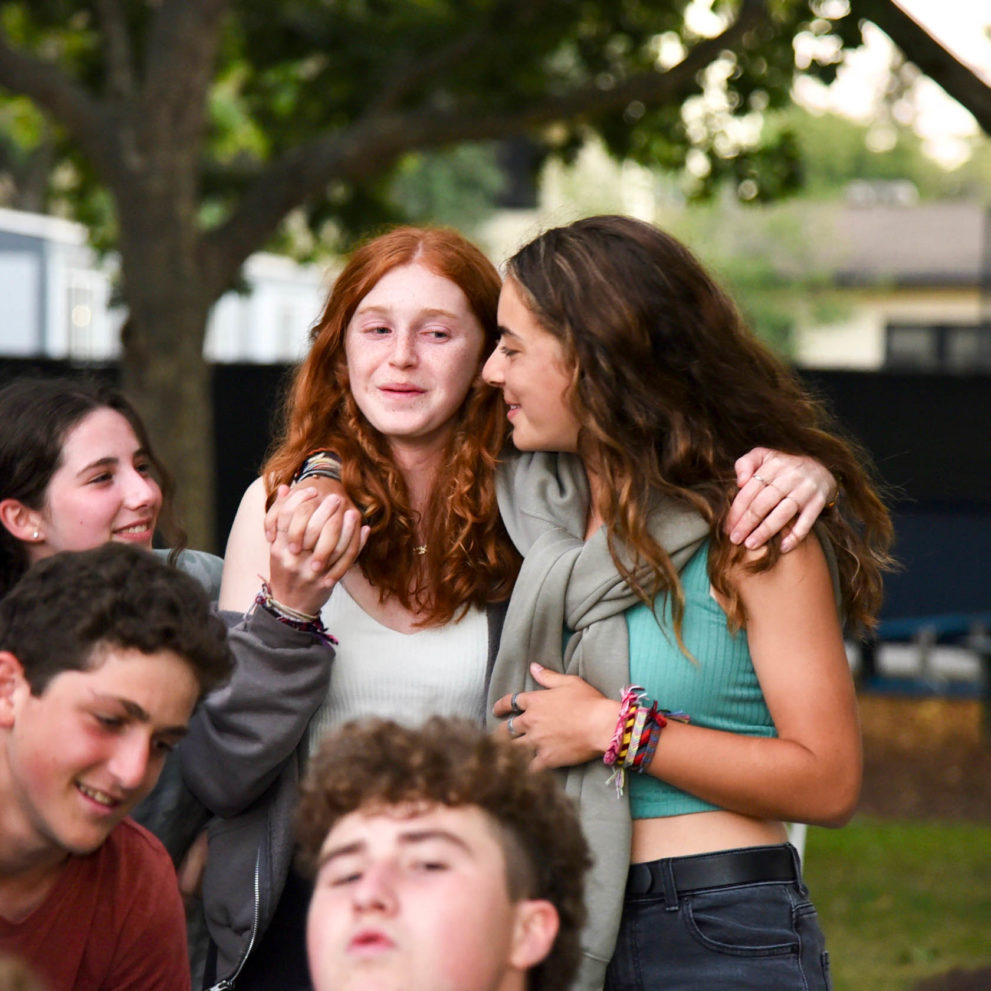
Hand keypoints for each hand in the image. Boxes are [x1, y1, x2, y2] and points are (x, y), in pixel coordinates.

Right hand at [266, 484, 368, 615]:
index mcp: (279, 548)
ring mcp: (312, 572)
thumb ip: (281, 517)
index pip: (288, 518)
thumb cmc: (285, 570)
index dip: (300, 501)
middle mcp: (294, 560)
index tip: (313, 490)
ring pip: (333, 545)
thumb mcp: (278, 545)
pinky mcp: (328, 582)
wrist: (290, 606)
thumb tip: (286, 487)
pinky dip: (357, 543)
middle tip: (337, 497)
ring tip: (352, 511)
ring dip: (346, 527)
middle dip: (326, 510)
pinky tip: (363, 530)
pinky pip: (346, 560)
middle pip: (312, 529)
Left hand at [492, 663, 618, 770]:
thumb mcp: (569, 682)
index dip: (500, 706)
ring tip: (503, 754)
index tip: (496, 710)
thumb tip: (533, 667)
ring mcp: (537, 741)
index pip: (510, 702)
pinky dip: (522, 769)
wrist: (601, 725)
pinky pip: (527, 767)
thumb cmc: (588, 701)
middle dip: (501, 732)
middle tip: (499, 735)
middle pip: (507, 728)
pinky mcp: (546, 759)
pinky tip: (519, 772)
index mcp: (535, 702)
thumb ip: (548, 676)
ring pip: (512, 748)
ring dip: (507, 750)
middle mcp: (531, 721)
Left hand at [726, 449, 836, 551]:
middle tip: (735, 539)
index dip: (737, 510)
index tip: (728, 527)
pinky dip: (795, 536)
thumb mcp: (763, 456)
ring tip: (751, 544)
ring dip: (765, 531)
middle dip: (746, 523)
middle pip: (763, 503)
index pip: (750, 490)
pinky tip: (782, 547)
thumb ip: (745, 463)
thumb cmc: (783, 466)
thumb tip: (739, 482)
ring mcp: (805, 490)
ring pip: (783, 514)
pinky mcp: (818, 502)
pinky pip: (806, 522)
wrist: (821, 469)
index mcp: (773, 465)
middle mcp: (790, 476)